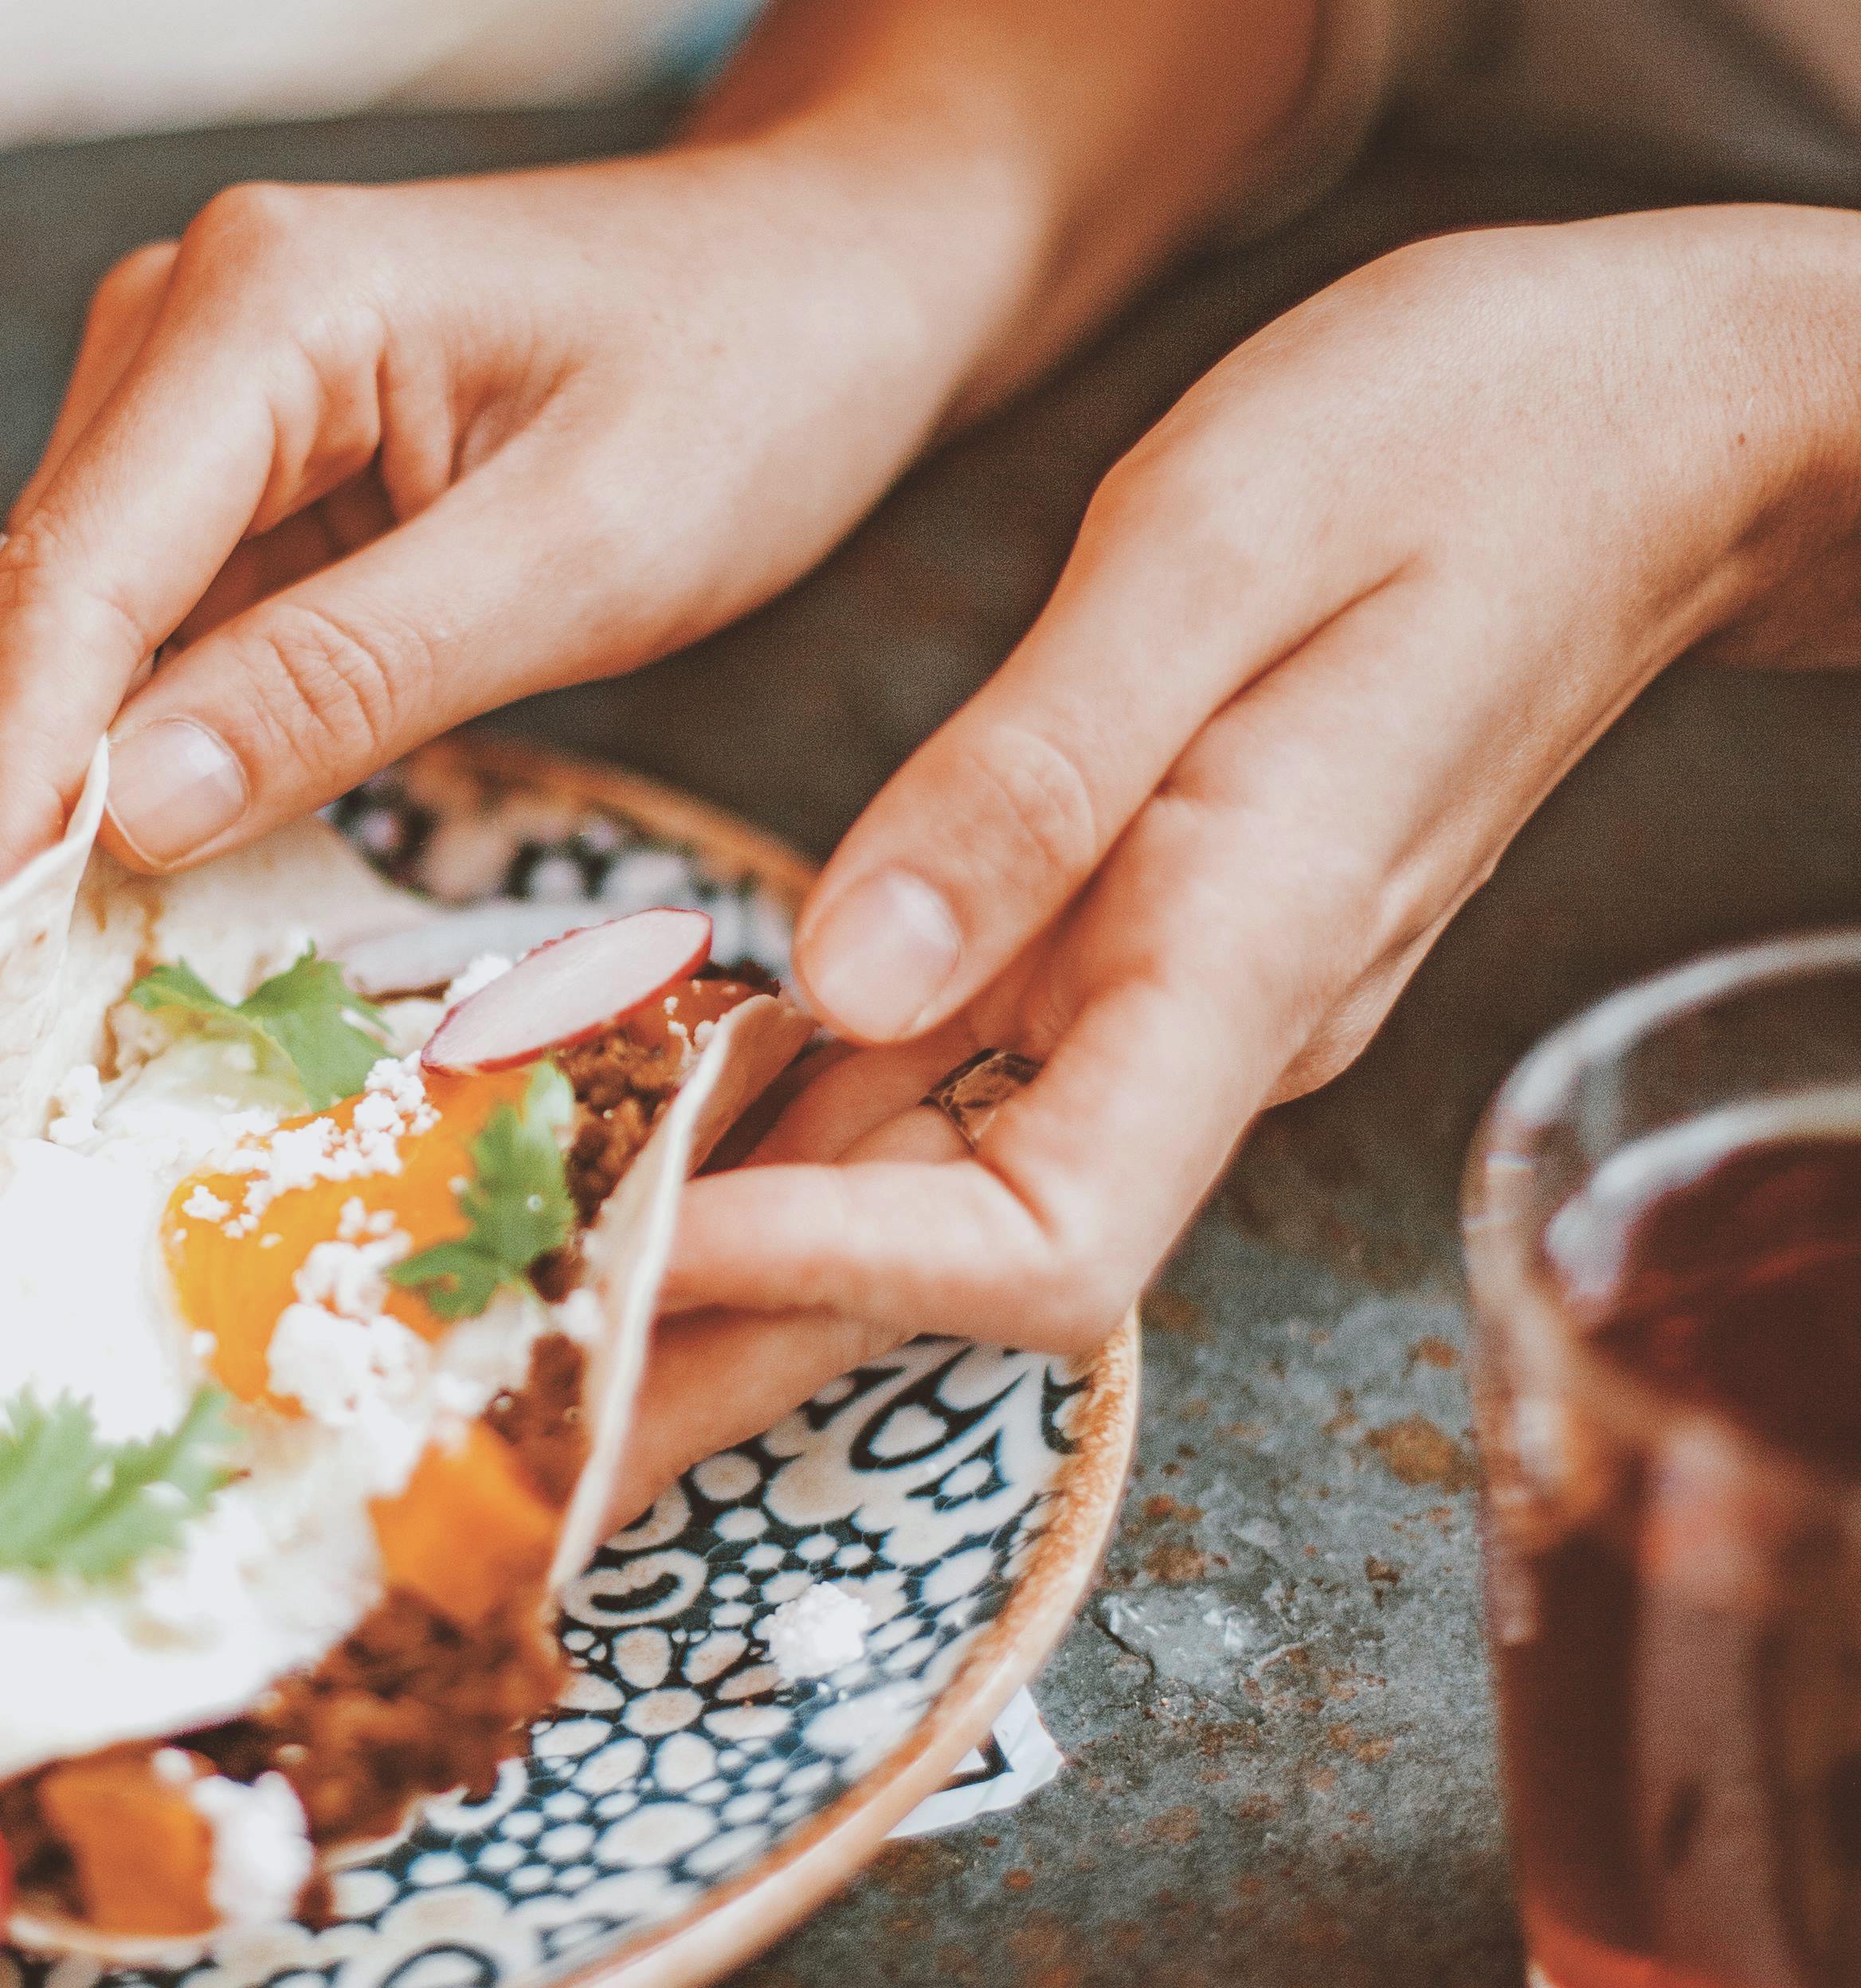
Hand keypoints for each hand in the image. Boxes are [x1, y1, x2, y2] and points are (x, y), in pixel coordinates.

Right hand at [0, 0, 1321, 965]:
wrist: (833, 271)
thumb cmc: (758, 375)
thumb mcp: (581, 553)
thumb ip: (344, 679)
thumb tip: (126, 815)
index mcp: (261, 305)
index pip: (67, 587)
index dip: (2, 804)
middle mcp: (183, 328)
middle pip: (35, 619)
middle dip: (6, 831)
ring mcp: (196, 395)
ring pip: (72, 644)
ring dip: (60, 816)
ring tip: (46, 1004)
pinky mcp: (241, 469)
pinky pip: (152, 643)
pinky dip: (142, 773)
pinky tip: (141, 896)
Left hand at [626, 206, 1860, 1505]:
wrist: (1641, 429)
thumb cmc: (1461, 442)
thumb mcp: (1221, 548)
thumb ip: (1032, 781)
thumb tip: (843, 981)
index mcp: (1242, 950)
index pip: (1040, 1235)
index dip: (828, 1270)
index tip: (633, 1252)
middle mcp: (1200, 1022)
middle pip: (942, 1263)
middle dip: (733, 1343)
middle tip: (522, 1415)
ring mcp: (1164, 990)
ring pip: (920, 1180)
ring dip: (731, 1247)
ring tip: (526, 1291)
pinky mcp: (1127, 933)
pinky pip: (937, 1069)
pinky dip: (789, 1111)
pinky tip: (648, 1116)